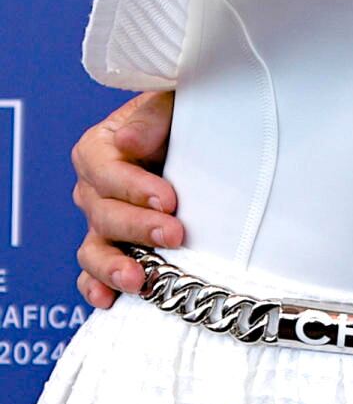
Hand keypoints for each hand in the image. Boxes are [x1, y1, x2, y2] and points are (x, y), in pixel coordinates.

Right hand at [72, 90, 178, 308]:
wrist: (207, 138)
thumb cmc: (187, 116)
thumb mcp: (173, 102)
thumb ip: (151, 116)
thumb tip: (129, 142)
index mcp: (101, 148)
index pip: (104, 170)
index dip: (132, 187)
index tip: (168, 199)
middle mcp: (95, 188)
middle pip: (103, 213)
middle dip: (138, 227)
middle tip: (174, 233)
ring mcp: (103, 222)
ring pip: (93, 249)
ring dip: (113, 266)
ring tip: (139, 280)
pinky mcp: (116, 246)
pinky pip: (94, 273)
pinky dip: (97, 287)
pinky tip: (110, 300)